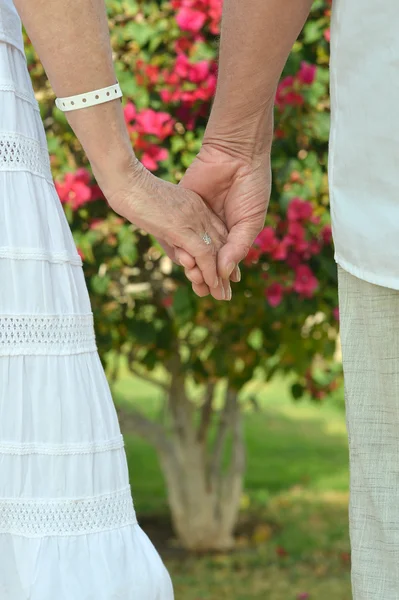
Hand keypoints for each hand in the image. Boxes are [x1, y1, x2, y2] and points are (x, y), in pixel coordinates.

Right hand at [105, 157, 228, 300]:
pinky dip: (209, 271)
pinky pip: (203, 253)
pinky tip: (212, 285)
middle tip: (227, 291)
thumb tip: (183, 257)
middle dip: (224, 270)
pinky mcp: (183, 228)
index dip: (222, 254)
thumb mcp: (161, 217)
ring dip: (219, 277)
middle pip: (220, 245)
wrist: (126, 183)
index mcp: (197, 205)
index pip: (217, 233)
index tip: (226, 273)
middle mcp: (201, 212)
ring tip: (222, 295)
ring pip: (214, 252)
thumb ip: (174, 235)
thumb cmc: (135, 196)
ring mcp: (194, 219)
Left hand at [176, 143, 270, 297]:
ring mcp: (195, 219)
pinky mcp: (181, 206)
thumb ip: (237, 247)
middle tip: (204, 292)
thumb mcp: (250, 221)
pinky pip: (175, 229)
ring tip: (193, 279)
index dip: (222, 278)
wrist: (237, 153)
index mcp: (232, 232)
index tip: (222, 295)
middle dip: (205, 277)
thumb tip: (222, 273)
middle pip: (204, 259)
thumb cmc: (252, 187)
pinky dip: (177, 245)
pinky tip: (181, 258)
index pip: (224, 261)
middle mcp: (213, 228)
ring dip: (191, 266)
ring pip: (189, 249)